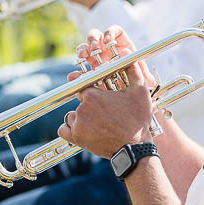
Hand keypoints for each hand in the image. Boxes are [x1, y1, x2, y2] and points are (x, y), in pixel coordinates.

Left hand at [57, 28, 158, 156]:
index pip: (83, 85)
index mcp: (93, 94)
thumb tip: (128, 56)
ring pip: (72, 115)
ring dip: (80, 118)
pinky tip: (81, 130)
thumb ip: (133, 71)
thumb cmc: (138, 120)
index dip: (88, 89)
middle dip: (88, 105)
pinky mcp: (76, 138)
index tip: (93, 92)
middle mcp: (82, 107)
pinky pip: (63, 130)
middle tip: (102, 113)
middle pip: (78, 101)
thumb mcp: (140, 93)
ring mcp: (78, 123)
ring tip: (97, 124)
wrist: (135, 148)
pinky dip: (69, 130)